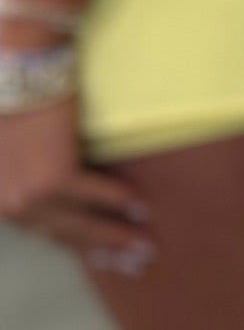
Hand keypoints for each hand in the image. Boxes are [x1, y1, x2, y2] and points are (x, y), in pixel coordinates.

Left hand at [0, 95, 152, 269]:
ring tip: (143, 241)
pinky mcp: (54, 179)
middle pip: (62, 234)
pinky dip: (118, 200)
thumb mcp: (13, 151)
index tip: (102, 257)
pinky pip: (95, 195)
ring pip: (79, 223)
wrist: (19, 70)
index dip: (75, 244)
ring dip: (115, 234)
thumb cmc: (14, 100)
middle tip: (133, 259)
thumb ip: (28, 175)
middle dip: (101, 247)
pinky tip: (139, 205)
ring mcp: (29, 195)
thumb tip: (60, 191)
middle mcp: (8, 205)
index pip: (41, 230)